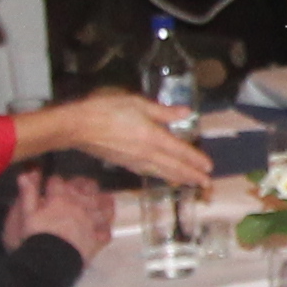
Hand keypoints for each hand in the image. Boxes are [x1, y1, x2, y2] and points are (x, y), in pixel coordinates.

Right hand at [11, 172, 114, 260]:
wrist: (50, 260)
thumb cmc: (36, 236)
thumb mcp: (26, 213)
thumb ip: (28, 193)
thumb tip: (25, 174)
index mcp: (60, 197)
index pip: (58, 181)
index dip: (54, 182)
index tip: (51, 185)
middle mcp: (80, 204)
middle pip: (87, 185)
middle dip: (83, 184)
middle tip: (78, 188)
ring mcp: (92, 220)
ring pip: (103, 203)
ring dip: (102, 200)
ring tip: (100, 200)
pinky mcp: (97, 238)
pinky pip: (106, 230)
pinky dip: (106, 228)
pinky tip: (104, 227)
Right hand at [16, 90, 202, 185]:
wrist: (78, 127)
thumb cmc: (107, 109)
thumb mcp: (138, 103)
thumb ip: (163, 111)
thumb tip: (186, 114)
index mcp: (153, 138)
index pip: (180, 151)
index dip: (196, 159)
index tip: (209, 167)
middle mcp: (147, 154)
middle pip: (174, 167)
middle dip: (192, 175)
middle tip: (206, 184)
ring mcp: (135, 161)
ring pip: (162, 172)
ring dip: (178, 178)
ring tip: (190, 183)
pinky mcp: (124, 164)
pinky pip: (149, 172)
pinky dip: (161, 175)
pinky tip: (163, 176)